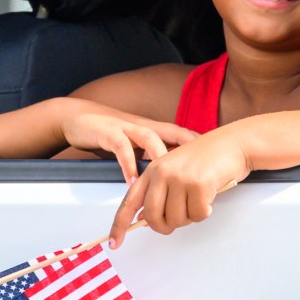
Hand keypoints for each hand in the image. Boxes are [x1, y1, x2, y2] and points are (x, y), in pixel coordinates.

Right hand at [60, 109, 197, 184]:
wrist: (78, 118)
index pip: (183, 137)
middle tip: (201, 172)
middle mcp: (144, 127)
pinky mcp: (108, 133)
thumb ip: (153, 159)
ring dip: (161, 159)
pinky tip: (133, 180)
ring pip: (150, 140)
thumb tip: (174, 181)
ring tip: (170, 179)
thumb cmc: (111, 134)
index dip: (203, 147)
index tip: (220, 158)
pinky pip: (121, 148)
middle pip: (173, 137)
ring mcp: (127, 128)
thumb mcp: (136, 145)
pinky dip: (128, 164)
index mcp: (154, 130)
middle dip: (188, 154)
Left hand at [109, 128, 248, 248]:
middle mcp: (162, 172)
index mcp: (153, 170)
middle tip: (179, 221)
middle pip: (153, 218)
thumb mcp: (175, 171)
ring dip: (191, 216)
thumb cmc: (206, 159)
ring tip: (199, 199)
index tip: (115, 243)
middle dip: (166, 226)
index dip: (120, 225)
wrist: (232, 144)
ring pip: (177, 219)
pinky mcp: (198, 184)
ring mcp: (180, 178)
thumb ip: (159, 192)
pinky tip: (209, 197)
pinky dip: (205, 212)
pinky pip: (197, 215)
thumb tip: (147, 219)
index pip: (129, 202)